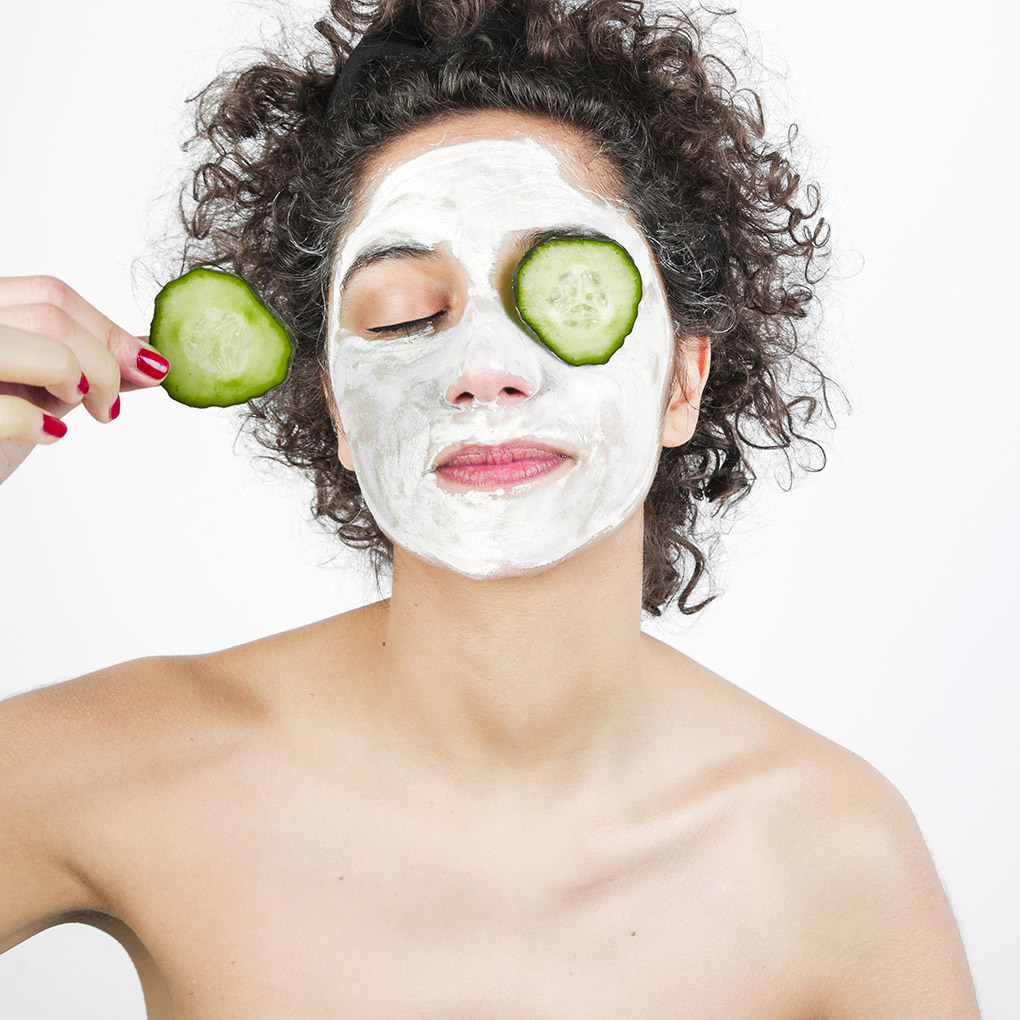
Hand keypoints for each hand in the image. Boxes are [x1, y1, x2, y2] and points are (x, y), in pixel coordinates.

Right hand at [0, 275, 169, 485]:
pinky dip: (43, 424)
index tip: (147, 367)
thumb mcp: (41, 391)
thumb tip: (148, 356)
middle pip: (55, 314)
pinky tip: (48, 433)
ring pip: (49, 348)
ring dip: (85, 382)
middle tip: (110, 405)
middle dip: (106, 362)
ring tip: (82, 410)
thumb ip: (88, 368)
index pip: (52, 293)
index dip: (108, 330)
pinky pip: (12, 409)